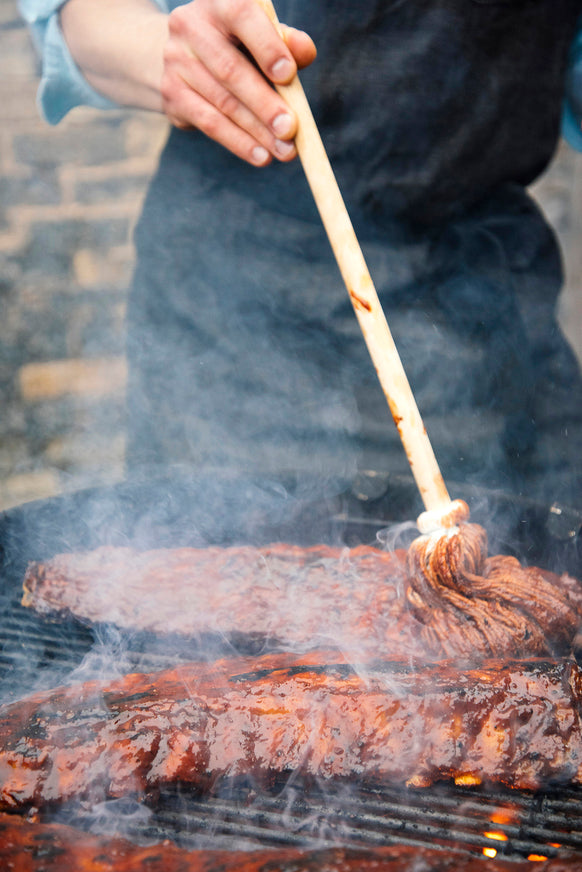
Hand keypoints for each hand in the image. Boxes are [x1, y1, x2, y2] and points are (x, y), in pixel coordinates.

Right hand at [161, 0, 316, 164]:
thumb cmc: (236, 44)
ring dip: (257, 131)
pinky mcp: (172, 94)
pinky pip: (209, 123)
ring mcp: (176, 61)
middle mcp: (190, 26)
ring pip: (222, 103)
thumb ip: (285, 41)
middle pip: (230, 69)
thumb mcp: (261, 35)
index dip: (266, 46)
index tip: (288, 75)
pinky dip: (239, 143)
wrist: (183, 56)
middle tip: (291, 129)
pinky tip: (261, 157)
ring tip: (285, 150)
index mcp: (218, 1)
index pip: (241, 15)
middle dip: (264, 104)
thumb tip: (305, 51)